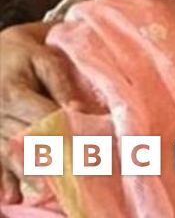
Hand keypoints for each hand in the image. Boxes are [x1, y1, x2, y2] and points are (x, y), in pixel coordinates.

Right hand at [0, 21, 73, 202]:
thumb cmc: (26, 53)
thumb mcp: (44, 59)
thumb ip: (61, 84)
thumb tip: (78, 111)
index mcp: (15, 94)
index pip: (45, 119)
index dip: (68, 134)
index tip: (89, 148)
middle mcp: (0, 114)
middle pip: (30, 141)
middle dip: (53, 158)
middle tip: (77, 173)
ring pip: (12, 154)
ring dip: (31, 173)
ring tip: (50, 189)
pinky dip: (5, 179)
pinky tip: (14, 197)